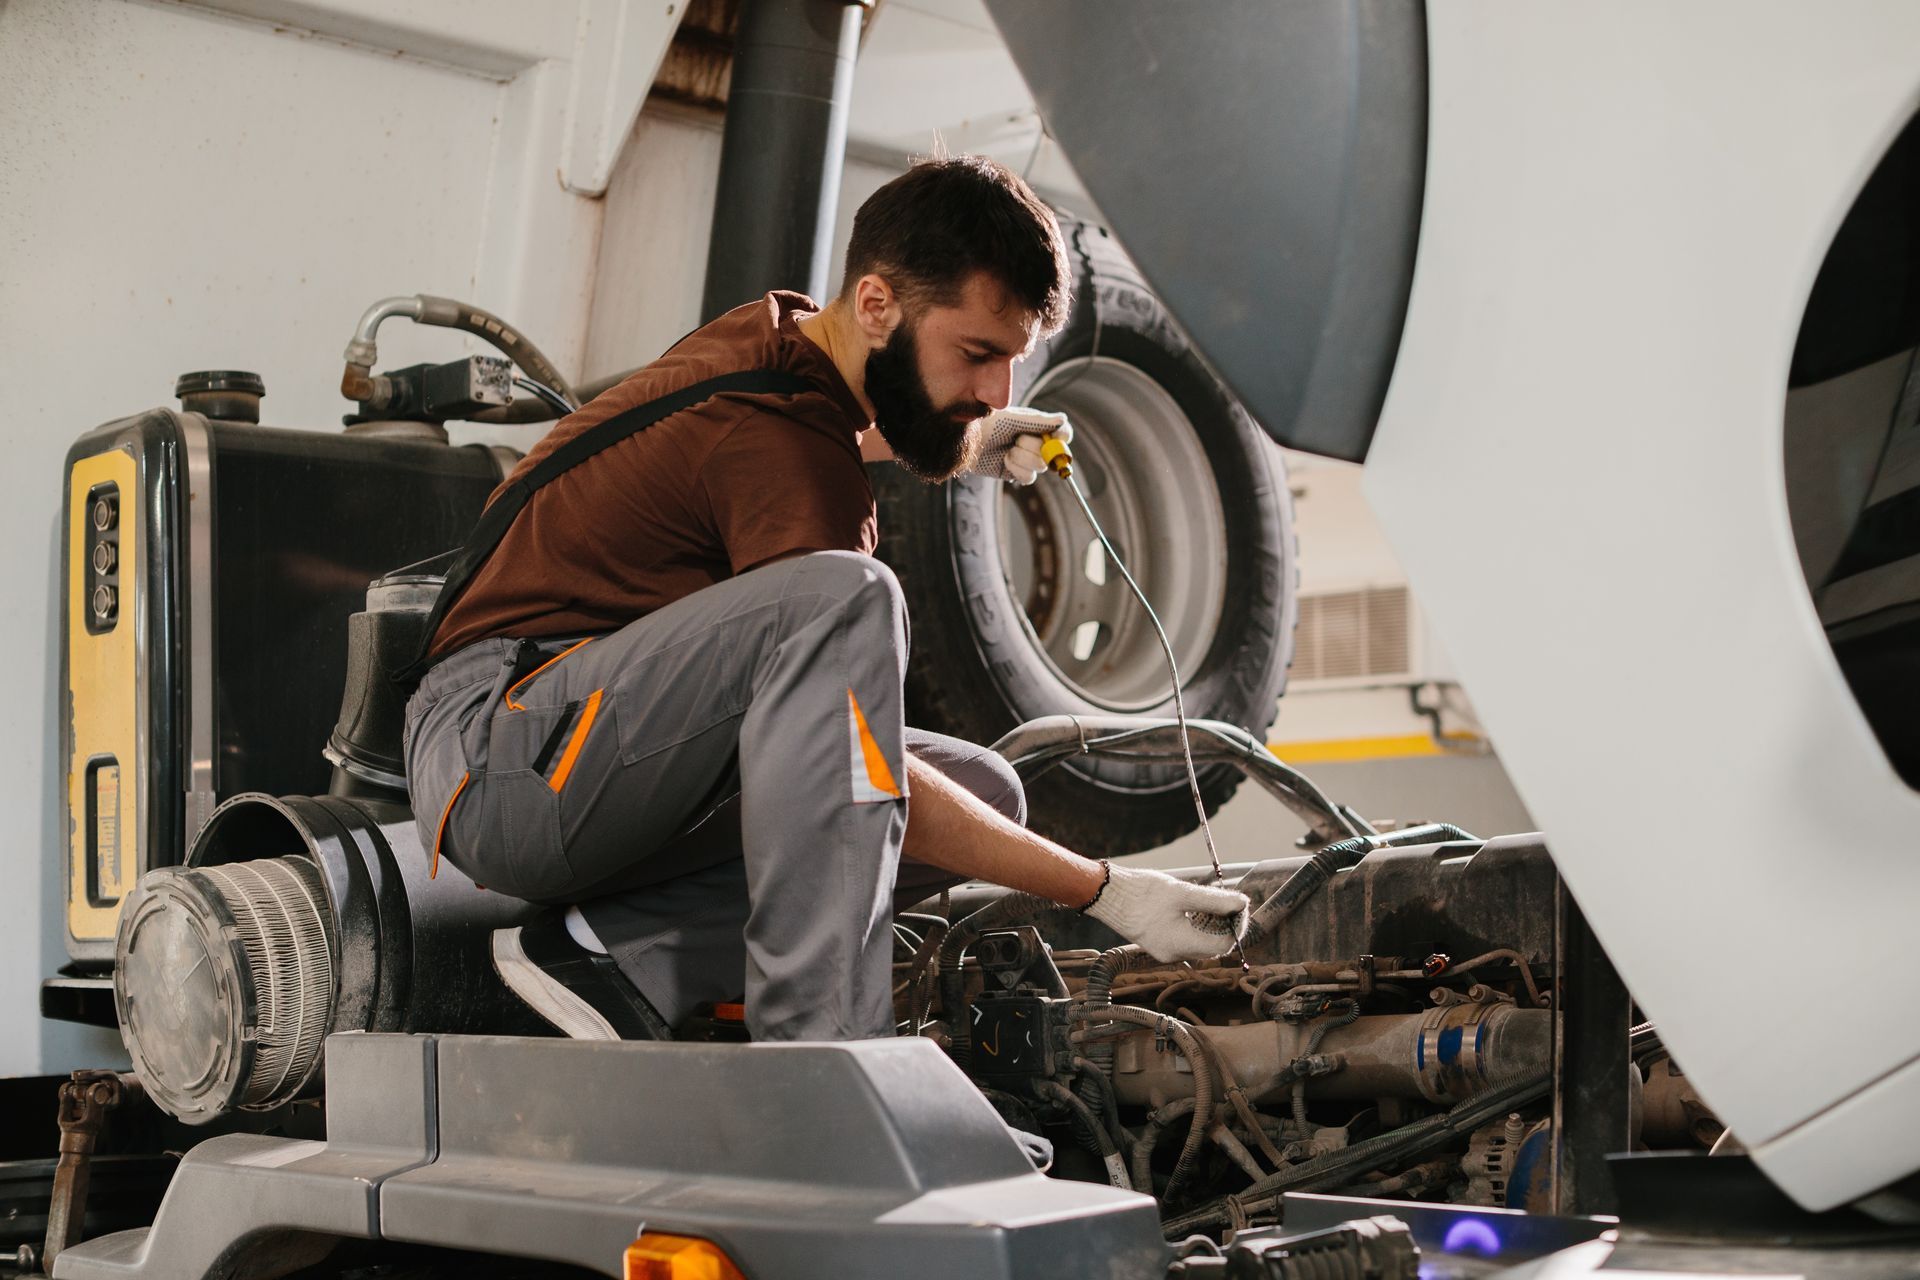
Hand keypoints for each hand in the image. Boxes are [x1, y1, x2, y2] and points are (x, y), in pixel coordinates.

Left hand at [967, 407, 1072, 484]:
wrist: (966, 438)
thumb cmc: (988, 422)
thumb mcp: (1014, 418)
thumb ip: (1039, 421)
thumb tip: (1063, 419)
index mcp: (1038, 426)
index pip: (1062, 433)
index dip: (1063, 437)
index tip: (1059, 437)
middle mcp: (1036, 442)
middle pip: (1053, 453)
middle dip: (1034, 447)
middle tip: (1017, 439)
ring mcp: (1027, 459)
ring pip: (1041, 466)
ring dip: (1023, 457)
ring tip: (1008, 449)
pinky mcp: (1017, 472)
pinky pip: (1029, 477)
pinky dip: (1016, 468)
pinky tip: (1005, 460)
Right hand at [1085, 864, 1248, 962]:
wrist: (1106, 894)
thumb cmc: (1141, 892)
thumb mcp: (1182, 892)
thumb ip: (1215, 900)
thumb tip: (1242, 903)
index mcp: (1181, 945)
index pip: (1223, 944)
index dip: (1237, 926)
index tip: (1240, 906)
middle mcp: (1174, 954)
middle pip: (1213, 946)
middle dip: (1227, 924)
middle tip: (1231, 901)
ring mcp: (1165, 951)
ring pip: (1200, 943)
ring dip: (1212, 924)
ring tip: (1214, 901)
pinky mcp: (1159, 944)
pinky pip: (1186, 940)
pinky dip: (1197, 926)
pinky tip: (1196, 907)